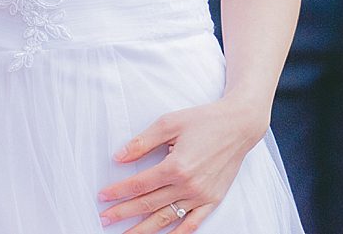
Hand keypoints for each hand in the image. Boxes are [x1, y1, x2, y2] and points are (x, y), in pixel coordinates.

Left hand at [96, 94, 269, 230]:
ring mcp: (201, 196)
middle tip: (104, 218)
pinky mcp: (213, 200)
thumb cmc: (206, 120)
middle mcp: (188, 185)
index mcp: (176, 166)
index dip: (118, 192)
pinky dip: (177, 233)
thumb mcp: (170, 122)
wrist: (240, 125)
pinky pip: (192, 223)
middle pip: (148, 204)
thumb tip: (119, 157)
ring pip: (166, 218)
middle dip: (123, 213)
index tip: (103, 197)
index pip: (139, 185)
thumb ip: (143, 141)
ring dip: (143, 229)